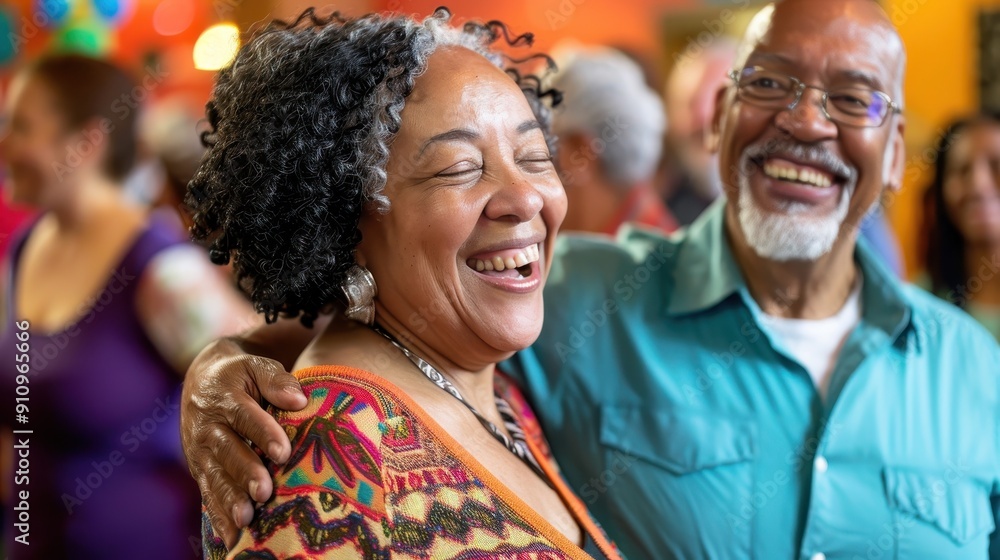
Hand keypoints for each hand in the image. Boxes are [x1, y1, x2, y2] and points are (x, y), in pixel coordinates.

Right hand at [181, 337, 306, 547]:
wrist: (203, 380)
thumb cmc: (242, 376)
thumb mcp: (256, 366)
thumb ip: (276, 380)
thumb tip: (298, 399)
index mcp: (224, 398)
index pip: (245, 416)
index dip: (263, 433)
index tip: (282, 452)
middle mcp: (207, 427)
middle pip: (227, 451)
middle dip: (245, 473)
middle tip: (264, 492)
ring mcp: (200, 451)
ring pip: (214, 477)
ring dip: (229, 499)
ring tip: (246, 519)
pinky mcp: (199, 470)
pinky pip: (207, 493)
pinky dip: (218, 515)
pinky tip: (232, 536)